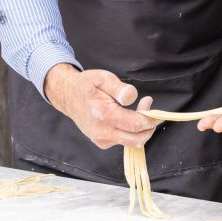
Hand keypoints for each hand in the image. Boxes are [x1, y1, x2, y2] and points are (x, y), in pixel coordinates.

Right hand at [44, 64, 161, 148]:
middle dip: (149, 126)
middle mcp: (102, 131)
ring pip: (131, 142)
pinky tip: (128, 117)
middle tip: (148, 107)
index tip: (154, 107)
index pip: (135, 124)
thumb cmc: (87, 85)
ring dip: (141, 129)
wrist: (68, 96)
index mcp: (103, 115)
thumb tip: (132, 97)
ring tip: (138, 110)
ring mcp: (101, 139)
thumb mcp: (103, 78)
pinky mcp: (101, 142)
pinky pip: (124, 141)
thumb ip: (119, 88)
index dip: (151, 118)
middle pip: (137, 139)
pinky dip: (131, 132)